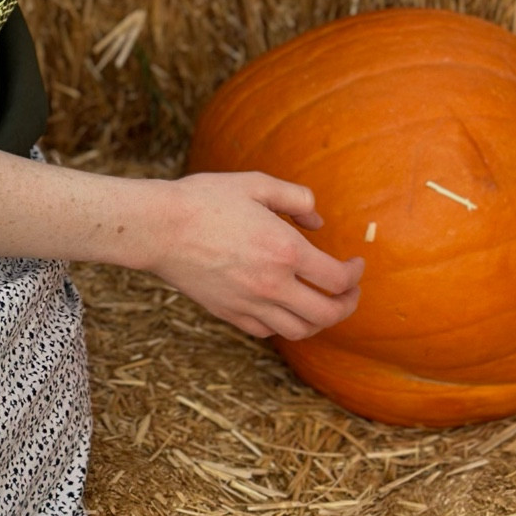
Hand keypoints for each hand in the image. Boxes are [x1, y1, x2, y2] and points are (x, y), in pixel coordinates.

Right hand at [145, 171, 363, 339]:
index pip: (338, 279)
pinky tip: (285, 306)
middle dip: (348, 304)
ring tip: (323, 303)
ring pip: (301, 330)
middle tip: (349, 291)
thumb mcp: (255, 184)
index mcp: (285, 251)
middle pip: (328, 313)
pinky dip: (285, 324)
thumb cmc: (204, 199)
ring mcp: (251, 304)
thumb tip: (318, 220)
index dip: (355, 274)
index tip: (356, 264)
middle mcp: (273, 285)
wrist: (159, 228)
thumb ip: (295, 198)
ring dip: (320, 320)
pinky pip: (269, 331)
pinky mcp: (230, 314)